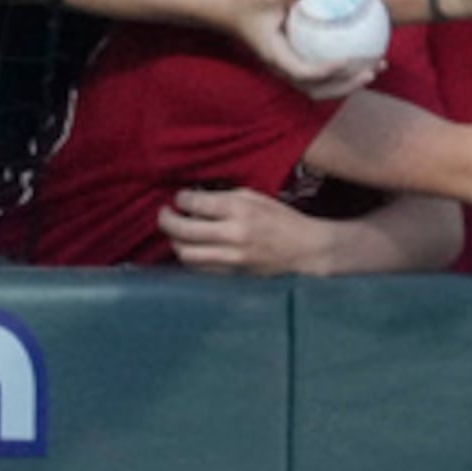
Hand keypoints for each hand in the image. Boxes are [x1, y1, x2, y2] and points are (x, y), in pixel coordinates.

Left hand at [158, 183, 354, 273]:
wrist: (305, 250)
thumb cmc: (283, 219)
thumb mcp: (257, 198)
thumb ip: (226, 197)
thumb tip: (196, 199)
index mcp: (240, 209)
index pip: (194, 202)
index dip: (181, 198)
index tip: (180, 198)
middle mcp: (232, 234)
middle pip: (182, 229)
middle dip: (166, 219)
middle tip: (165, 213)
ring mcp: (230, 257)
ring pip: (185, 252)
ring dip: (175, 240)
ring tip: (177, 232)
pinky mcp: (231, 273)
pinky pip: (197, 267)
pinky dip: (189, 256)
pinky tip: (192, 247)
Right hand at [226, 0, 383, 101]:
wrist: (234, 14)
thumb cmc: (251, 2)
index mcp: (275, 56)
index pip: (302, 71)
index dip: (325, 71)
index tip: (348, 60)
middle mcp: (283, 69)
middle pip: (317, 89)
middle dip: (346, 85)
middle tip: (371, 71)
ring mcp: (290, 70)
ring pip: (322, 88)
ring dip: (350, 84)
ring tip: (377, 68)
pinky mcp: (298, 65)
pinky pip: (324, 76)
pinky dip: (346, 73)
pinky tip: (367, 57)